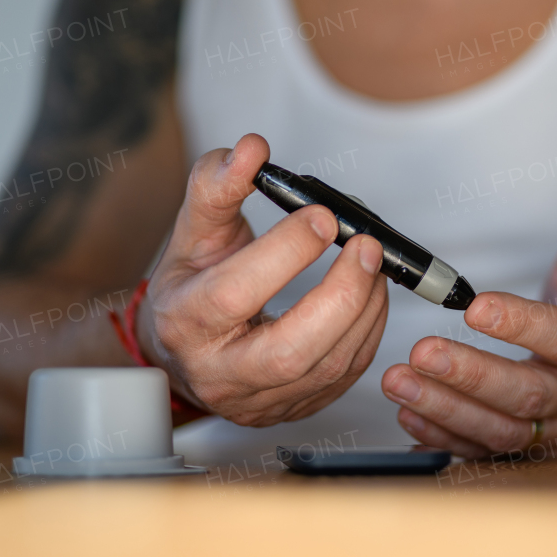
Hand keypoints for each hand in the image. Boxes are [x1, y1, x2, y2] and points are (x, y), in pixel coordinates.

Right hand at [137, 133, 388, 425]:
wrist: (184, 347)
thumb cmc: (192, 282)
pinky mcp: (293, 408)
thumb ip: (218, 183)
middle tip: (366, 246)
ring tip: (372, 262)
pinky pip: (344, 376)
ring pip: (327, 367)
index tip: (323, 216)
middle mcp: (218, 373)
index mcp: (184, 322)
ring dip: (364, 309)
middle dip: (341, 296)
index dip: (284, 254)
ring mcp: (259, 401)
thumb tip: (252, 148)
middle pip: (290, 351)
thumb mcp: (193, 228)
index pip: (234, 294)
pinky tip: (370, 294)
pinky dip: (368, 330)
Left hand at [381, 161, 556, 457]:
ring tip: (399, 380)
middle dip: (471, 374)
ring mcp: (550, 430)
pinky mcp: (524, 452)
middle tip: (420, 350)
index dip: (521, 322)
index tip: (475, 305)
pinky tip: (408, 414)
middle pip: (525, 392)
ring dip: (445, 408)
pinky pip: (482, 452)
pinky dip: (443, 438)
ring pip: (499, 429)